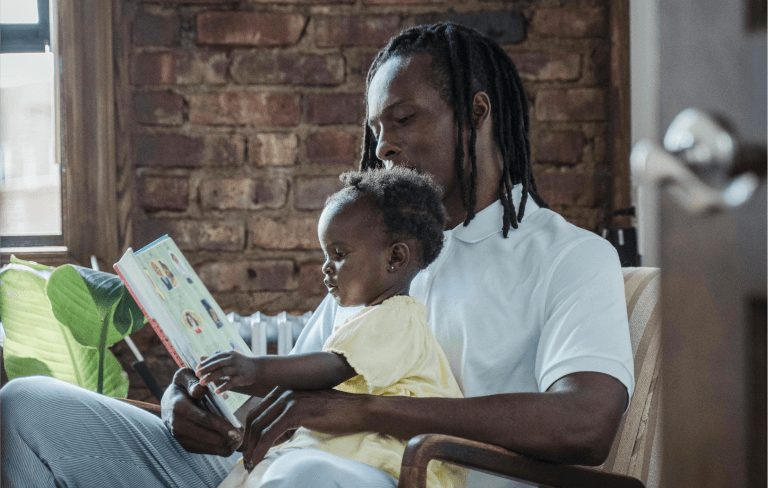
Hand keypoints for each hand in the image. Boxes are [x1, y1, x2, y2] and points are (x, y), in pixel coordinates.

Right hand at [161, 368, 243, 455]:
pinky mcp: (186, 446)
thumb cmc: (181, 387)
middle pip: (210, 438)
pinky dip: (221, 447)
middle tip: (243, 432)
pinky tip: (229, 438)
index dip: (223, 426)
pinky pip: (208, 451)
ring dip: (228, 445)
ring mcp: (181, 438)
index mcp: (179, 408)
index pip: (205, 420)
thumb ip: (193, 381)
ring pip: (211, 448)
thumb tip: (201, 389)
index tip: (238, 430)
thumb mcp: (185, 377)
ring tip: (238, 436)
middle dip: (229, 438)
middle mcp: (178, 426)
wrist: (167, 404)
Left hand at [196, 351, 258, 394]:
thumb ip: (215, 358)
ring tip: (202, 383)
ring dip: (211, 378)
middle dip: (206, 370)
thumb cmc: (240, 363)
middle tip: (197, 375)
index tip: (197, 368)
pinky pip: (231, 382)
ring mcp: (238, 368)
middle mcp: (233, 360)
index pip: (214, 358)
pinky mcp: (242, 377)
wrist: (258, 367)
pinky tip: (216, 391)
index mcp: (229, 354)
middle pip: (217, 364)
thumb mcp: (229, 358)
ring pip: (222, 372)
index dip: (205, 363)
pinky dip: (223, 387)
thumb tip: (200, 358)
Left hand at [241, 387, 371, 470]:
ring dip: (252, 448)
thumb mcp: (306, 413)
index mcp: (285, 390)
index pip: (257, 411)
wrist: (357, 410)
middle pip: (254, 418)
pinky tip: (259, 459)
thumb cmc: (335, 413)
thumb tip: (272, 437)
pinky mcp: (295, 412)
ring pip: (259, 426)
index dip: (249, 432)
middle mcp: (284, 391)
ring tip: (251, 463)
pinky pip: (270, 433)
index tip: (248, 449)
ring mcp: (289, 400)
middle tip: (247, 459)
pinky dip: (261, 449)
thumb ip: (288, 419)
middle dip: (247, 441)